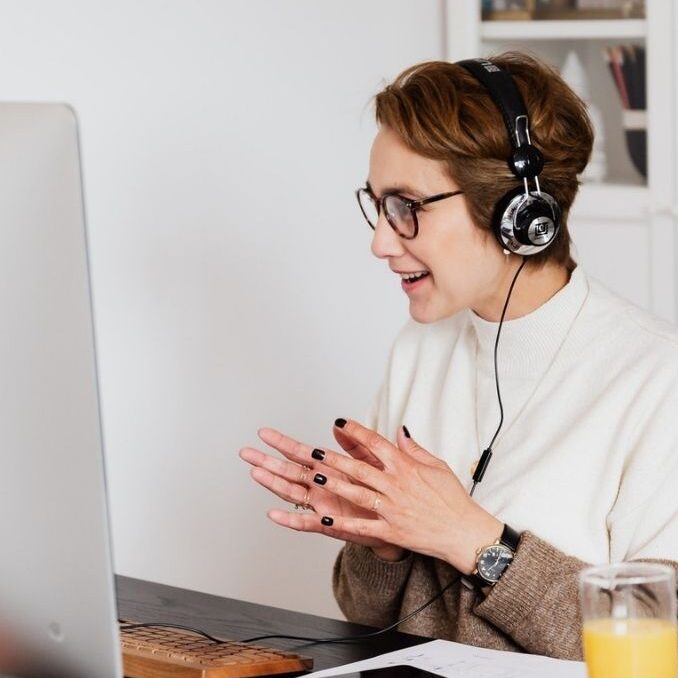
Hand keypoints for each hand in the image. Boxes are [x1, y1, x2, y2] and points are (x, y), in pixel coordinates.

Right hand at [239, 427, 401, 555]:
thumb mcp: (370, 461)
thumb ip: (355, 444)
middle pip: (289, 471)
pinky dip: (289, 519)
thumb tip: (339, 423)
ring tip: (255, 473)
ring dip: (273, 484)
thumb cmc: (381, 491)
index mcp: (329, 469)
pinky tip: (273, 514)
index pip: (301, 453)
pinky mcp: (329, 525)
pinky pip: (306, 523)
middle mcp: (321, 486)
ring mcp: (322, 505)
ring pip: (292, 493)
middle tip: (246, 452)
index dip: (283, 443)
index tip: (264, 433)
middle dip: (267, 461)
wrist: (397, 521)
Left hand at [310, 419, 502, 573]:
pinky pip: (364, 527)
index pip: (377, 444)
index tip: (341, 423)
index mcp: (407, 468)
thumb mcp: (437, 466)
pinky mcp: (392, 531)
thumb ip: (414, 449)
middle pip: (360, 468)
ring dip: (335, 485)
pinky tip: (326, 519)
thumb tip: (399, 430)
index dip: (357, 432)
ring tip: (316, 477)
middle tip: (314, 451)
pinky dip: (344, 523)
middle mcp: (397, 486)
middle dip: (334, 459)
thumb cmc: (453, 499)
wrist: (464, 532)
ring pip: (358, 494)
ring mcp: (393, 509)